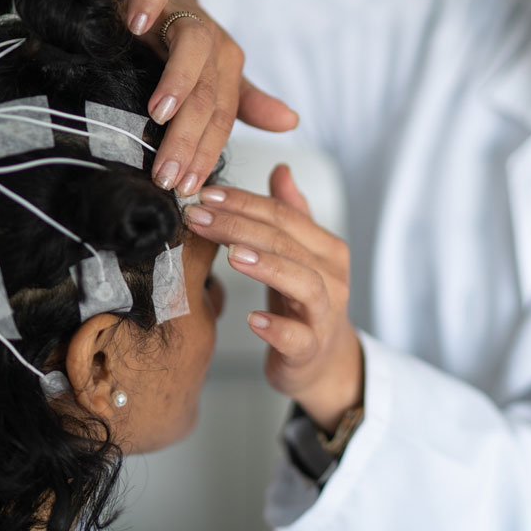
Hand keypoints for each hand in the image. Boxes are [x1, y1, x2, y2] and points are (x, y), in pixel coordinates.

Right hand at [110, 0, 298, 194]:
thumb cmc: (182, 38)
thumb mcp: (215, 74)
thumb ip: (245, 102)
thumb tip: (291, 123)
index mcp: (225, 67)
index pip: (221, 119)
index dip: (207, 155)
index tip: (187, 190)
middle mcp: (210, 43)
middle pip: (205, 94)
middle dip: (188, 137)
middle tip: (167, 174)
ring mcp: (183, 12)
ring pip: (191, 47)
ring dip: (177, 80)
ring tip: (159, 113)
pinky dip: (146, 6)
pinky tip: (135, 25)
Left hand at [183, 165, 362, 432]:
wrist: (323, 363)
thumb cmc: (302, 304)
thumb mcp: (297, 256)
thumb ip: (290, 214)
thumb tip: (281, 168)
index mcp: (326, 249)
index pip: (283, 215)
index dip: (244, 202)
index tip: (205, 194)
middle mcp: (332, 277)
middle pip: (286, 242)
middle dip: (239, 226)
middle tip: (198, 217)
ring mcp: (325, 314)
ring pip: (302, 283)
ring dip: (266, 266)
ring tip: (232, 256)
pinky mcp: (311, 349)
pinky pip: (298, 337)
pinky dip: (277, 329)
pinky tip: (252, 320)